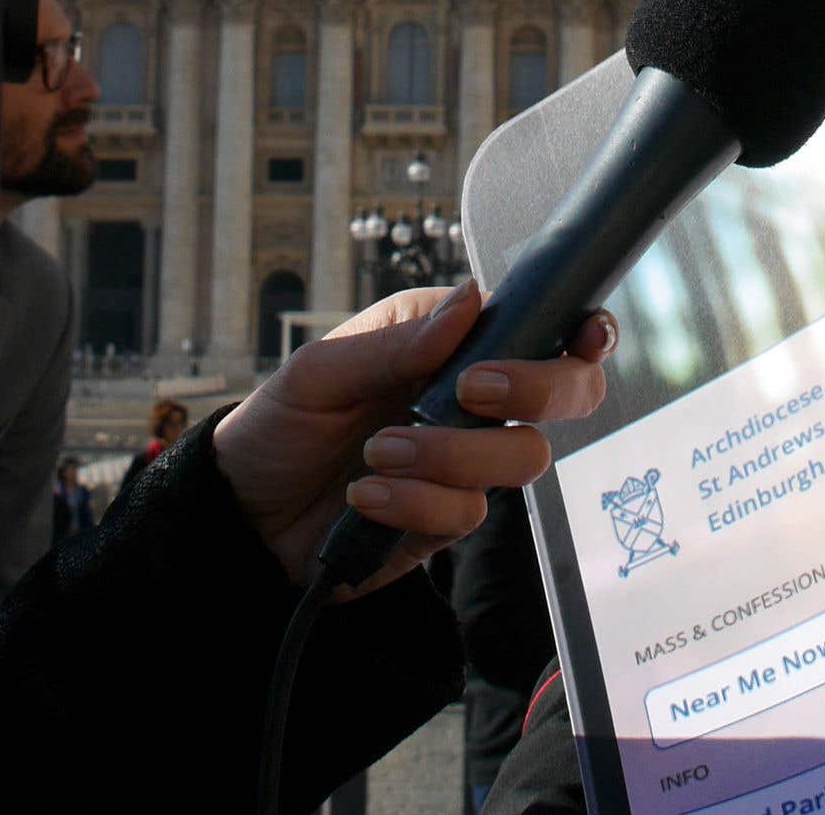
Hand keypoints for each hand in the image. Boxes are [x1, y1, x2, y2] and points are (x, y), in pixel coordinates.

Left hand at [214, 284, 613, 596]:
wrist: (243, 512)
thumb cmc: (281, 423)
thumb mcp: (321, 370)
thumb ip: (398, 342)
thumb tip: (470, 302)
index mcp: (451, 344)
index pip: (542, 327)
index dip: (581, 330)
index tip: (578, 337)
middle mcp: (474, 402)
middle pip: (567, 393)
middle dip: (536, 390)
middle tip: (471, 392)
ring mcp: (465, 464)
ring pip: (522, 458)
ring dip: (451, 454)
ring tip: (376, 452)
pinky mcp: (445, 522)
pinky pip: (466, 512)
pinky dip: (414, 502)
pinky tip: (364, 498)